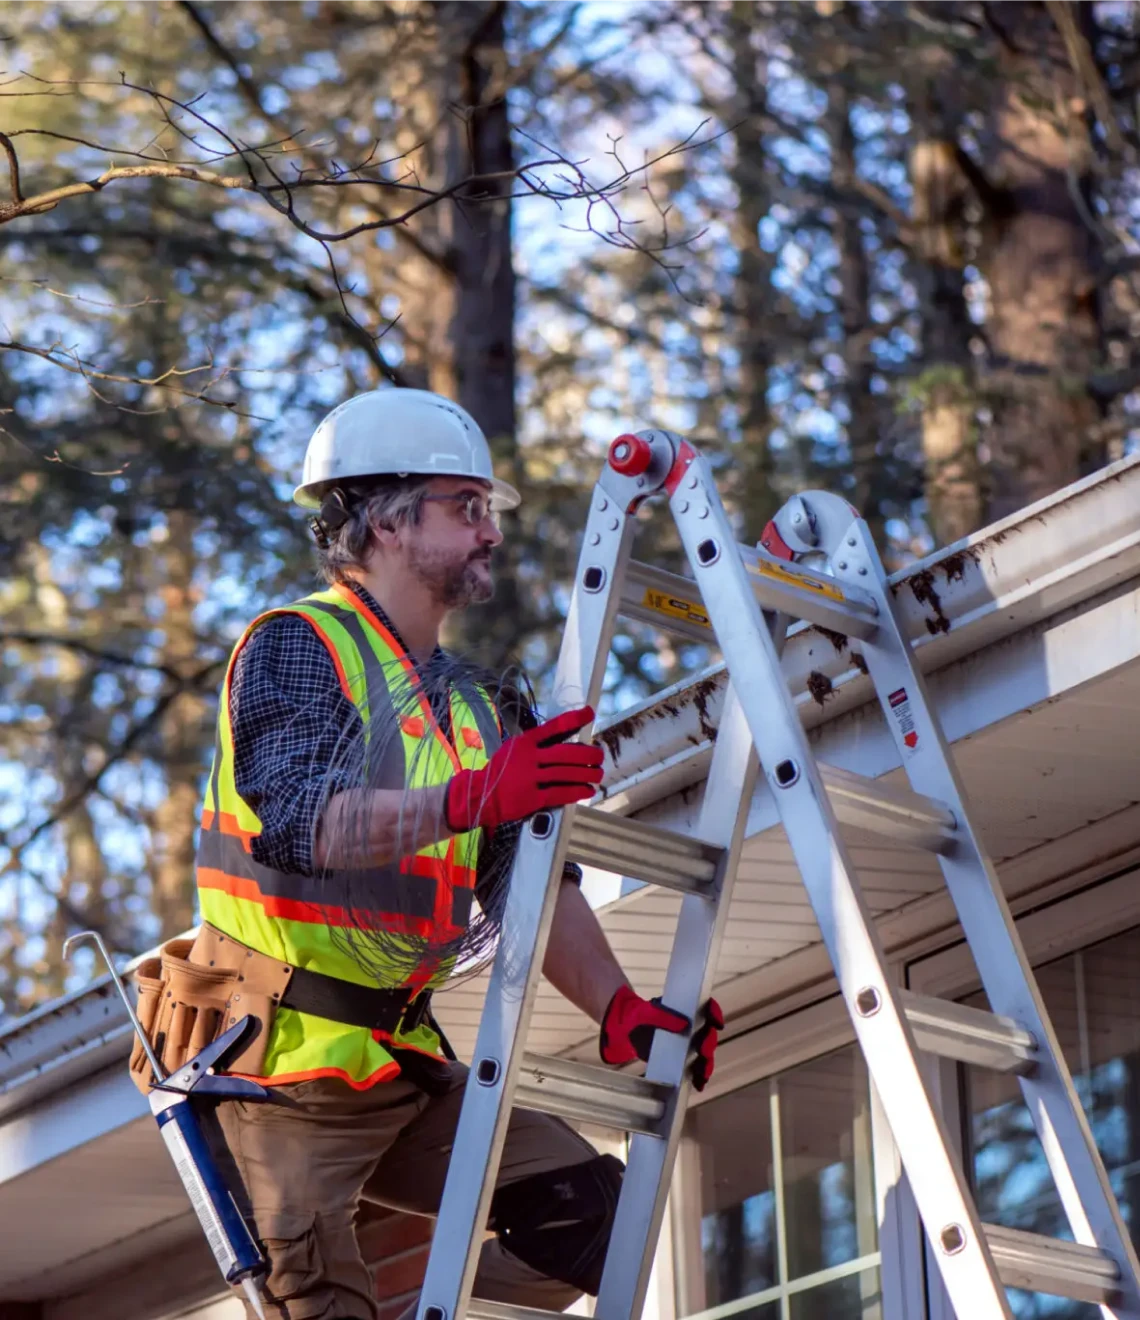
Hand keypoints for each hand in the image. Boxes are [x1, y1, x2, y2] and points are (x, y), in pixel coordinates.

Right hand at [445, 706, 603, 832]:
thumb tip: (569, 742)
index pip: (553, 727)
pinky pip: (560, 793)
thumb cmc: (503, 770)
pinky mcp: (532, 798)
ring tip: (598, 774)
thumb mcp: (515, 749)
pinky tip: (587, 790)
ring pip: (567, 774)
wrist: (481, 795)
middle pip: (566, 753)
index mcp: (525, 742)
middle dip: (588, 754)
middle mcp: (528, 757)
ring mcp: (529, 778)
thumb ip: (538, 745)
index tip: (589, 713)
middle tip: (599, 756)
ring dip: (587, 774)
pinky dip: (577, 791)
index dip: (574, 719)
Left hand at [599, 984, 722, 1091]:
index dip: (715, 1014)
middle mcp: (691, 1026)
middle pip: (708, 1034)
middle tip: (703, 1052)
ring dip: (707, 1064)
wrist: (624, 1030)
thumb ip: (663, 1017)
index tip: (717, 1024)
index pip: (706, 1008)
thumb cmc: (638, 1016)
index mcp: (685, 1009)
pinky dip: (698, 1076)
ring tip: (703, 1075)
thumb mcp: (647, 1013)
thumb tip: (684, 1024)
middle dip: (709, 1044)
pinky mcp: (680, 1058)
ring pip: (704, 1053)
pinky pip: (694, 1067)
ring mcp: (687, 1043)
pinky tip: (698, 1085)